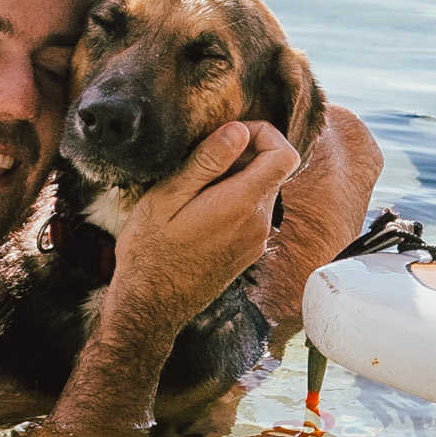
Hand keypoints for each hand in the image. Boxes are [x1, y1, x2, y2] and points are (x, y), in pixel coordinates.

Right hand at [105, 120, 300, 352]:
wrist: (150, 306)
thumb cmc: (150, 249)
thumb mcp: (168, 196)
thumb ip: (207, 161)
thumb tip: (239, 130)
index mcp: (241, 205)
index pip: (285, 155)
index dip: (264, 133)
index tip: (230, 133)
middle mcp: (258, 224)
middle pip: (273, 170)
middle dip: (244, 154)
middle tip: (200, 161)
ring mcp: (256, 241)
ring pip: (262, 190)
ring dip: (236, 178)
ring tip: (194, 187)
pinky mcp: (248, 252)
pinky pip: (252, 213)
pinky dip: (234, 199)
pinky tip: (199, 210)